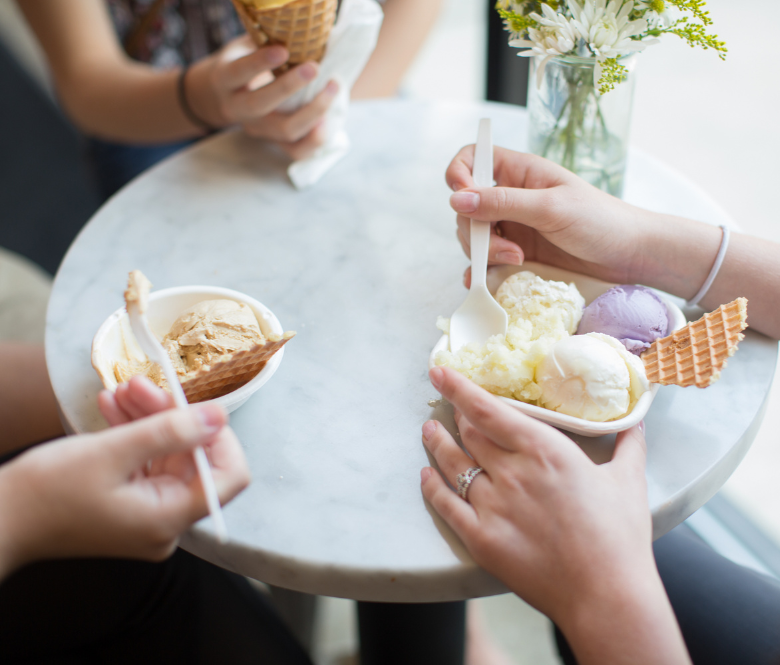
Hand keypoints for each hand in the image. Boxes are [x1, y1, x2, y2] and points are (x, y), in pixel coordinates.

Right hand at [0, 378, 248, 577]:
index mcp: (169, 518)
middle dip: (171, 415)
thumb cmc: (46, 493)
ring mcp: (148, 512)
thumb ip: (172, 432)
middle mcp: (166, 521)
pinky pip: (144, 462)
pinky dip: (133, 433)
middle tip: (142, 384)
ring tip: (123, 387)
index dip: (219, 438)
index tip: (197, 406)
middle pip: (192, 459)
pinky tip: (113, 406)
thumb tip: (220, 416)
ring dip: (148, 417)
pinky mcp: (130, 502)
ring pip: (166, 454)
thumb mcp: (113, 453)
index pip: (228, 477)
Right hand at [187, 36, 337, 158]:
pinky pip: (296, 151)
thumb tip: (298, 29)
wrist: (222, 99)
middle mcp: (238, 110)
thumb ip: (264, 42)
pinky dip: (316, 140)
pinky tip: (330, 121)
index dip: (259, 63)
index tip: (283, 50)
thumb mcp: (243, 48)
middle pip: (261, 105)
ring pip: (284, 131)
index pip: (239, 73)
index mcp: (225, 81)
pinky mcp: (275, 143)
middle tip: (314, 67)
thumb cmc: (241, 65)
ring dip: (313, 111)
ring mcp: (258, 130)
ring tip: (334, 88)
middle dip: (289, 87)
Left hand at [420, 367, 689, 663]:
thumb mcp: (628, 482)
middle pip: (468, 434)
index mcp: (544, 450)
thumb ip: (627, 445)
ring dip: (437, 444)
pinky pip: (445, 505)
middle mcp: (511, 472)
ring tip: (428, 430)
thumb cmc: (619, 538)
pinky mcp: (481, 538)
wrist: (607, 596)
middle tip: (447, 409)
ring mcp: (491, 505)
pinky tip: (425, 475)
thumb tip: (636, 420)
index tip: (440, 372)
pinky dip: (431, 486)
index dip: (458, 388)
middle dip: (454, 417)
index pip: (487, 410)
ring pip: (452, 464)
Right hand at [445, 146, 651, 286]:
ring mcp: (512, 226)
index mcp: (519, 172)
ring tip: (517, 261)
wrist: (629, 256)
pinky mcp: (517, 253)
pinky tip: (483, 281)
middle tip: (508, 249)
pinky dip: (482, 270)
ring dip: (486, 253)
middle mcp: (511, 197)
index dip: (459, 174)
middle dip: (478, 230)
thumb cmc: (599, 220)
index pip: (473, 158)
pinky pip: (486, 260)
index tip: (461, 198)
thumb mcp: (550, 207)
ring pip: (474, 236)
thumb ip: (503, 202)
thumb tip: (457, 199)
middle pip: (467, 207)